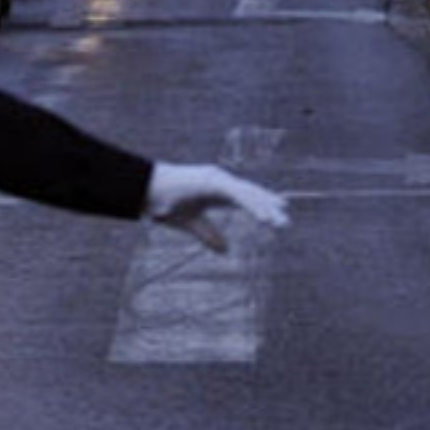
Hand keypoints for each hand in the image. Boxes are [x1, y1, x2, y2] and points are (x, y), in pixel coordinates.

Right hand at [146, 162, 289, 251]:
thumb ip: (208, 235)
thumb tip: (226, 251)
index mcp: (213, 189)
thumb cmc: (162, 202)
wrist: (143, 191)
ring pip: (247, 193)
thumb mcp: (190, 223)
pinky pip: (238, 194)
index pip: (243, 196)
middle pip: (250, 194)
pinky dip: (252, 205)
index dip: (260, 204)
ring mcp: (216, 178)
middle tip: (286, 221)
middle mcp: (218, 180)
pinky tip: (263, 217)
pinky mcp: (212, 180)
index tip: (278, 213)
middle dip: (268, 206)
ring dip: (265, 208)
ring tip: (279, 222)